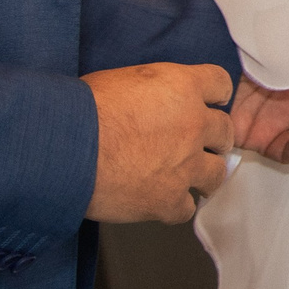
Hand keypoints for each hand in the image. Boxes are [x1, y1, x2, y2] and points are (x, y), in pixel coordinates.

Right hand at [83, 61, 235, 222]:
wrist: (64, 148)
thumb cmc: (81, 110)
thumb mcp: (123, 79)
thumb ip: (152, 90)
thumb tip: (151, 100)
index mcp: (183, 87)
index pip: (221, 85)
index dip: (213, 96)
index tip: (207, 104)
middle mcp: (194, 124)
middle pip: (225, 131)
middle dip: (212, 138)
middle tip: (195, 144)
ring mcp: (185, 165)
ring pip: (217, 173)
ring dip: (203, 174)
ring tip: (185, 176)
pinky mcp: (168, 200)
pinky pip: (187, 208)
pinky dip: (174, 206)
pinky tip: (160, 201)